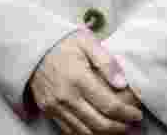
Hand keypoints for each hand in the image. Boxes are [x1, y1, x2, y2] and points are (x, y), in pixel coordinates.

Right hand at [28, 30, 143, 134]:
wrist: (30, 47)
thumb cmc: (61, 43)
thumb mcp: (85, 41)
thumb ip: (106, 61)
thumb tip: (123, 83)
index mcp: (77, 77)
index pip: (109, 105)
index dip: (128, 113)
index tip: (137, 113)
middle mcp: (65, 96)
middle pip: (100, 124)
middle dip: (121, 127)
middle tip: (131, 123)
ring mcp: (55, 106)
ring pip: (87, 132)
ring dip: (107, 134)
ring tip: (118, 127)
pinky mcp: (48, 111)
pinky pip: (71, 131)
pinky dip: (88, 134)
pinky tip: (98, 127)